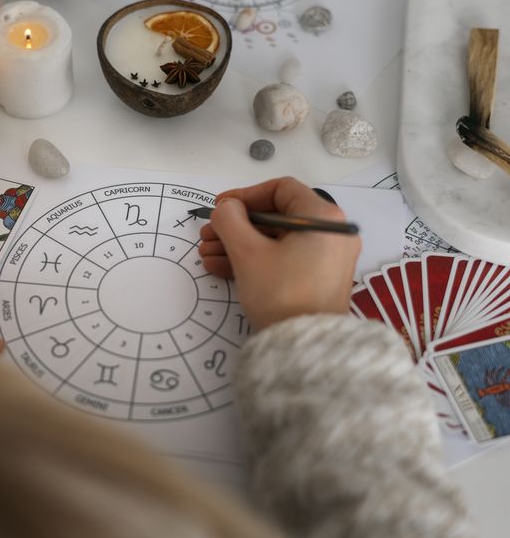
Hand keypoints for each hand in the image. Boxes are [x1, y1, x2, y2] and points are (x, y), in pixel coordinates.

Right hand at [198, 177, 360, 330]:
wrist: (305, 348)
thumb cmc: (280, 292)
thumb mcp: (247, 252)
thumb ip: (230, 220)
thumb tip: (227, 208)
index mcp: (322, 217)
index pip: (280, 189)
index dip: (245, 195)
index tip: (220, 207)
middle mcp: (331, 233)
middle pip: (275, 217)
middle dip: (236, 225)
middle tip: (208, 234)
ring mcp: (326, 258)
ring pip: (275, 240)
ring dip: (238, 244)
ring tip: (207, 253)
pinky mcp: (317, 280)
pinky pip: (283, 259)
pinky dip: (255, 260)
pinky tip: (221, 267)